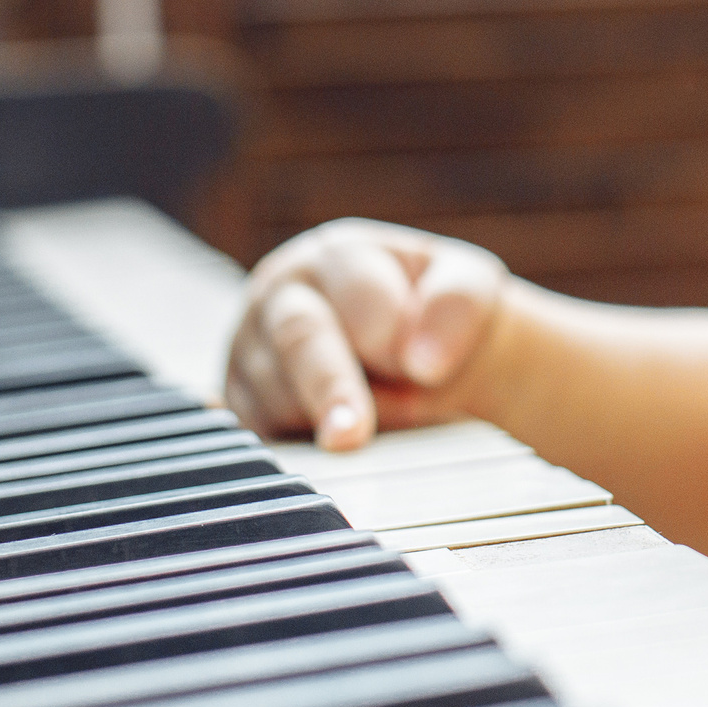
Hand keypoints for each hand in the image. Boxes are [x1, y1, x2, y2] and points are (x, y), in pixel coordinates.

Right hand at [225, 219, 510, 450]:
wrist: (421, 356)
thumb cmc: (437, 316)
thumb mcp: (468, 288)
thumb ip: (455, 304)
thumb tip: (423, 361)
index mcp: (337, 256)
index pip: (356, 293)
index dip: (392, 335)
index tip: (424, 369)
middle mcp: (282, 294)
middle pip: (297, 338)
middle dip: (331, 388)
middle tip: (354, 435)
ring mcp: (251, 349)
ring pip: (275, 394)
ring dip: (329, 421)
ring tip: (378, 425)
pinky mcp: (240, 404)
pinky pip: (256, 434)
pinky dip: (297, 450)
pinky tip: (331, 447)